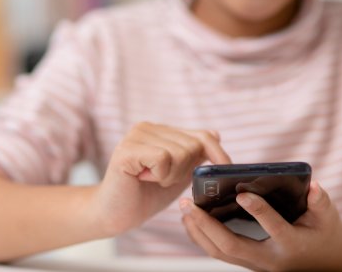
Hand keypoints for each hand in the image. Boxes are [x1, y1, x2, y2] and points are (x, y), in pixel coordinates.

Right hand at [92, 122, 230, 235]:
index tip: (225, 168)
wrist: (116, 214)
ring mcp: (136, 136)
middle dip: (185, 171)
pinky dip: (159, 175)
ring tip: (151, 179)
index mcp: (161, 131)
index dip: (217, 153)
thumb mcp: (178, 174)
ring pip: (180, 153)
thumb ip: (194, 156)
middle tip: (162, 179)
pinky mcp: (127, 150)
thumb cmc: (146, 195)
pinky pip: (163, 159)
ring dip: (170, 175)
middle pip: (193, 146)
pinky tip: (142, 178)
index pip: (201, 135)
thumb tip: (215, 134)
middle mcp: (148, 127)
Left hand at [180, 181, 341, 270]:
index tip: (241, 193)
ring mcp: (257, 264)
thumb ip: (320, 201)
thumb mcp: (329, 216)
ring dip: (199, 231)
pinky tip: (191, 220)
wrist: (328, 263)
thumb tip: (311, 185)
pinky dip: (202, 237)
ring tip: (184, 209)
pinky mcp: (248, 263)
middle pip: (232, 246)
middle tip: (188, 203)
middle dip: (207, 225)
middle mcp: (270, 259)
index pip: (274, 228)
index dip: (258, 211)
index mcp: (292, 244)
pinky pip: (220, 253)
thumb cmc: (326, 233)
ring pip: (221, 252)